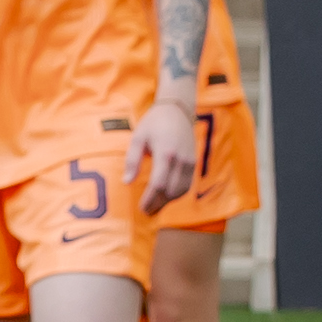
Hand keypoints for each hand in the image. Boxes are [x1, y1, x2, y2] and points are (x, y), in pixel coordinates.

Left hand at [130, 97, 196, 215]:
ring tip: (155, 207)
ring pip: (181, 191)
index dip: (150, 199)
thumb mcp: (138, 138)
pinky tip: (166, 197)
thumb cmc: (154, 123)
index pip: (158, 184)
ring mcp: (190, 162)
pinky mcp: (194, 163)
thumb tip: (126, 182)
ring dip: (168, 202)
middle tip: (146, 211)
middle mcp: (181, 160)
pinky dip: (176, 194)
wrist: (177, 110)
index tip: (141, 208)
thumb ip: (132, 160)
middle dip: (158, 204)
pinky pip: (187, 185)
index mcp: (165, 153)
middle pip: (170, 191)